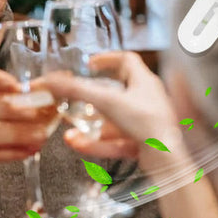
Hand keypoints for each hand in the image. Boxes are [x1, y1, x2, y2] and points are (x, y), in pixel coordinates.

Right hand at [43, 52, 181, 165]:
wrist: (165, 158)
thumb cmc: (148, 124)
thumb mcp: (107, 101)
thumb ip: (77, 90)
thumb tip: (52, 80)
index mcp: (144, 82)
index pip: (127, 60)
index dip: (107, 59)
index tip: (91, 64)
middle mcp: (147, 100)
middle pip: (118, 93)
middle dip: (93, 98)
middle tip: (77, 100)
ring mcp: (146, 123)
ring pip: (114, 121)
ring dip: (91, 125)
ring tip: (71, 130)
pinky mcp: (142, 144)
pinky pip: (115, 142)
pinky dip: (96, 143)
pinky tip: (79, 145)